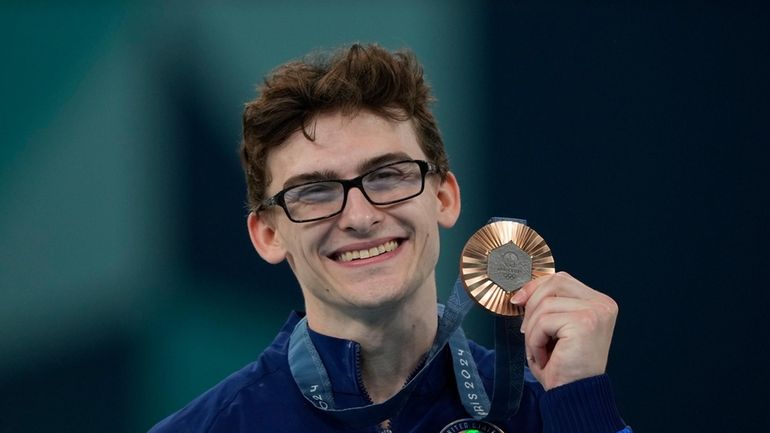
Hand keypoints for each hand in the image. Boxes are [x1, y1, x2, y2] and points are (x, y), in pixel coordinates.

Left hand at [510, 271, 617, 389]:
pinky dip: (535, 341)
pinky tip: (545, 356)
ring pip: (544, 304)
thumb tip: (521, 293)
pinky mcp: (585, 323)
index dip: (535, 287)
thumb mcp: (554, 329)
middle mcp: (601, 304)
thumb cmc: (564, 367)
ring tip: (540, 350)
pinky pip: (544, 322)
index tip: (518, 300)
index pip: (560, 279)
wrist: (574, 396)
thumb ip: (546, 305)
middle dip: (531, 305)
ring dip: (533, 330)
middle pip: (553, 283)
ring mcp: (595, 312)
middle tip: (528, 332)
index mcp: (598, 302)